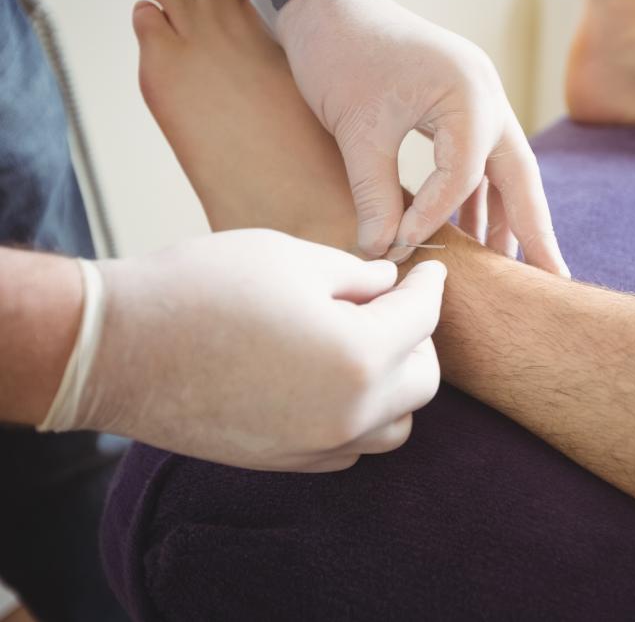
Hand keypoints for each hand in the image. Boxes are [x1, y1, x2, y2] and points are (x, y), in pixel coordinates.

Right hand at [73, 230, 444, 471]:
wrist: (117, 348)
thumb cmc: (200, 288)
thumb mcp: (290, 258)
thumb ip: (356, 276)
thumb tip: (388, 287)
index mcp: (359, 356)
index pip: (423, 320)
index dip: (431, 288)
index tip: (429, 273)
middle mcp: (349, 413)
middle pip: (423, 381)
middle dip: (419, 339)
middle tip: (394, 307)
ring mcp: (317, 446)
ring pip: (395, 425)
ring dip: (395, 385)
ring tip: (367, 346)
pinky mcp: (286, 463)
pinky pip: (351, 447)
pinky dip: (360, 417)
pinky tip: (334, 382)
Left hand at [275, 0, 569, 275]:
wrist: (328, 5)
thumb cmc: (340, 54)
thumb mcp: (356, 128)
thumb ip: (376, 194)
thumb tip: (384, 252)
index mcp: (468, 93)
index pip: (464, 175)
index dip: (434, 218)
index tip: (401, 247)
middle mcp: (487, 96)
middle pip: (521, 175)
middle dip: (535, 230)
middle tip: (552, 279)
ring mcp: (480, 100)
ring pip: (506, 171)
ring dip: (507, 217)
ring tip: (509, 270)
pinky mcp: (463, 107)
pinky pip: (482, 161)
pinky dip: (479, 196)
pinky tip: (474, 232)